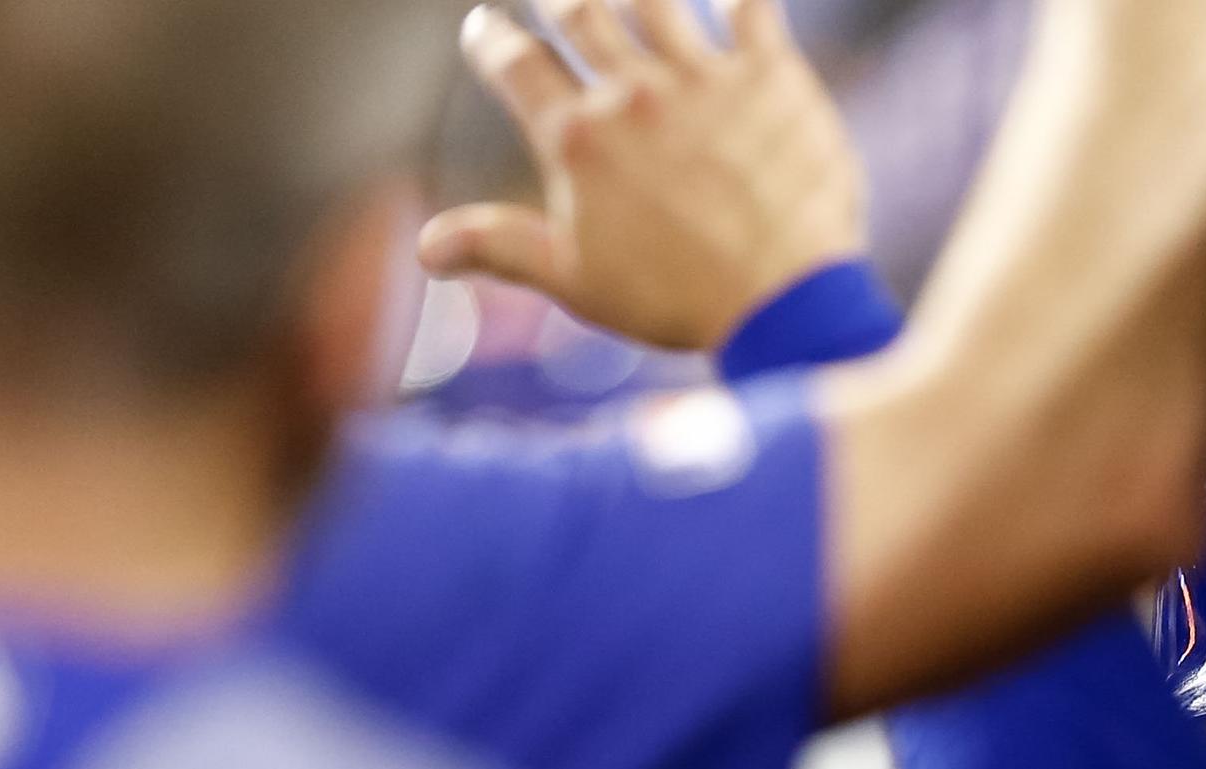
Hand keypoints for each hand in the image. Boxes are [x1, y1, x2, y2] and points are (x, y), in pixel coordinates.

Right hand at [422, 0, 871, 354]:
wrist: (780, 302)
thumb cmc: (675, 300)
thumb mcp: (576, 280)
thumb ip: (499, 247)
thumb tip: (424, 248)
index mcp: (577, 139)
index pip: (515, 64)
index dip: (492, 40)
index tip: (485, 29)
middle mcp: (633, 94)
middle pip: (580, 14)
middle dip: (561, 1)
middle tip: (557, 0)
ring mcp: (702, 79)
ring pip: (652, 0)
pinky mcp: (770, 77)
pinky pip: (752, 9)